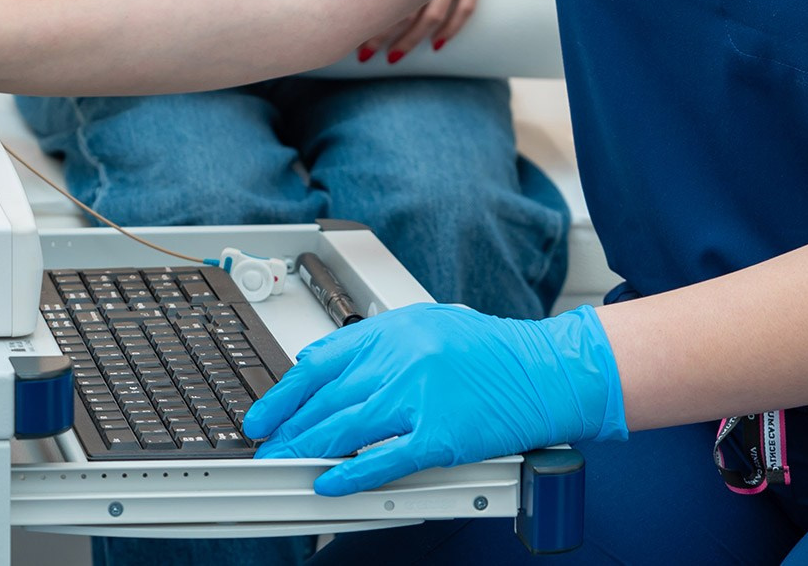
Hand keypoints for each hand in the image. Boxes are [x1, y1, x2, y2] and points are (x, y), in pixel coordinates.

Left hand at [245, 302, 625, 496]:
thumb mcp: (426, 326)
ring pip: (346, 428)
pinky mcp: (441, 436)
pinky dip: (352, 473)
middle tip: (266, 447)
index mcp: (392, 330)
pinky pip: (385, 459)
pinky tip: (329, 481)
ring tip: (284, 465)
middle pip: (326, 400)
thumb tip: (327, 372)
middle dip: (288, 428)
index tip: (264, 413)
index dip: (284, 393)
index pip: (319, 363)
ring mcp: (420, 397)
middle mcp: (400, 359)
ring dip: (307, 450)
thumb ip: (377, 346)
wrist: (543, 369)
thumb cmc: (491, 351)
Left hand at [362, 0, 483, 64]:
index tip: (350, 38)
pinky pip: (467, 3)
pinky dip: (453, 27)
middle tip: (364, 55)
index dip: (367, 20)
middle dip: (383, 35)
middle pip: (406, 6)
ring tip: (392, 57)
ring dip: (413, 39)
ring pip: (435, 12)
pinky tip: (437, 45)